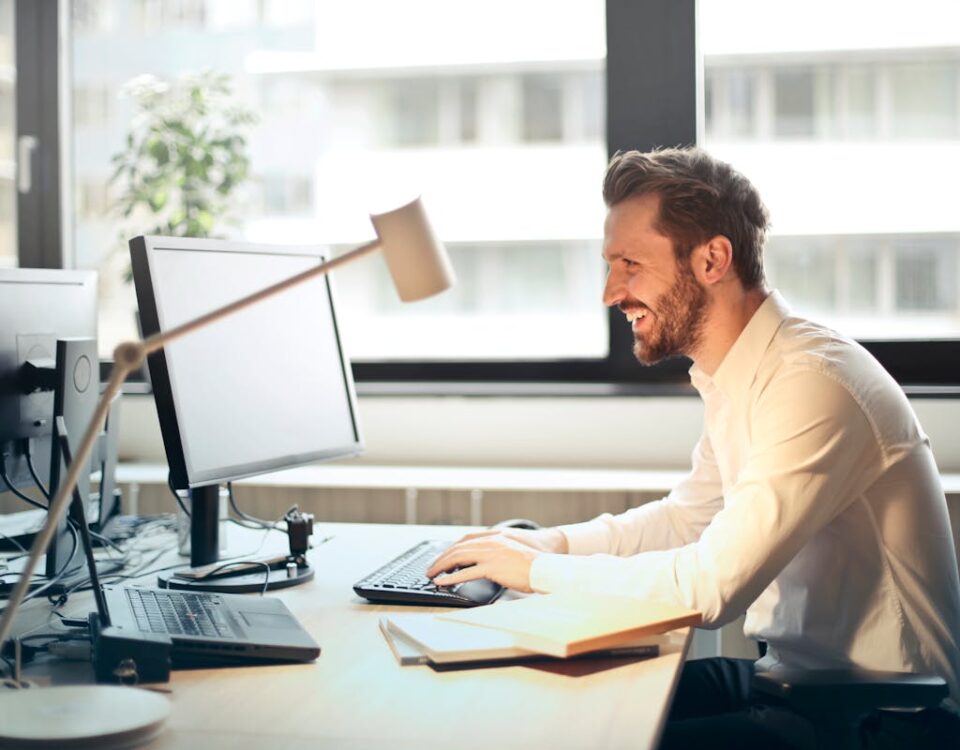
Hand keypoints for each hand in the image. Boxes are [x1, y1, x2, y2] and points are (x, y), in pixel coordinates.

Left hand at [426, 528, 567, 592]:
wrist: (547, 567)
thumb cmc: (535, 562)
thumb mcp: (514, 550)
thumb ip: (499, 552)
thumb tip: (487, 562)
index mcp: (496, 536)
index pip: (467, 538)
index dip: (452, 547)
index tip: (444, 556)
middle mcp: (491, 542)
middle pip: (459, 547)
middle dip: (442, 557)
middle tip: (432, 567)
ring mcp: (491, 554)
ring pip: (458, 557)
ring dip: (442, 566)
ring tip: (432, 575)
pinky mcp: (492, 568)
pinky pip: (466, 573)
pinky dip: (451, 577)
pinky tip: (442, 582)